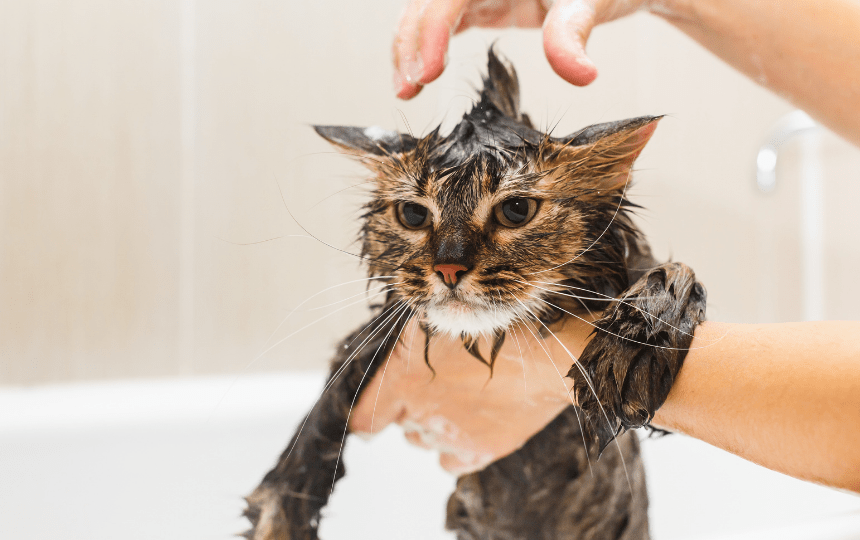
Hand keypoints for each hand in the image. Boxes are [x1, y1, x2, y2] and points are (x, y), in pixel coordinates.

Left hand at [349, 316, 595, 474]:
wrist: (545, 351)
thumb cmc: (493, 324)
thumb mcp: (439, 320)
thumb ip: (409, 346)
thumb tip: (396, 359)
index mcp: (402, 381)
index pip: (365, 419)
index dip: (366, 419)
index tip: (370, 420)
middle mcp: (420, 414)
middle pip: (403, 423)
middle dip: (413, 407)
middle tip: (439, 383)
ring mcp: (451, 436)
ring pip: (425, 441)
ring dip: (433, 426)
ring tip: (459, 400)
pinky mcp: (482, 450)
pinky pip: (452, 462)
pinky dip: (455, 448)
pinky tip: (470, 426)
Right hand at [393, 0, 655, 98]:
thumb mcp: (590, 2)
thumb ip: (572, 34)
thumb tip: (579, 74)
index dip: (432, 32)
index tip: (429, 73)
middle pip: (426, 2)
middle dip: (411, 44)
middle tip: (409, 88)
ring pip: (425, 11)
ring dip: (410, 49)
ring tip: (405, 90)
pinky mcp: (480, 2)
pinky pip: (440, 21)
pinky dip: (426, 49)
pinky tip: (419, 78)